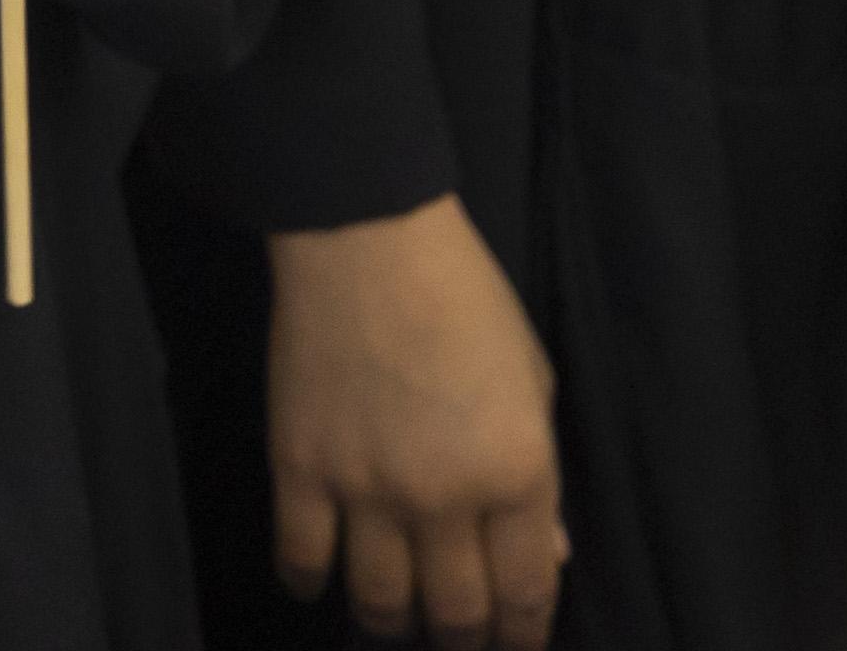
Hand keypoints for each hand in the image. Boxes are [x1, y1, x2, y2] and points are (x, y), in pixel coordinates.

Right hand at [267, 199, 569, 648]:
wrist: (367, 237)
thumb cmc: (466, 298)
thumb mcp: (533, 382)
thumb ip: (541, 478)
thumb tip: (547, 552)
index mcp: (516, 472)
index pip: (526, 592)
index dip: (522, 635)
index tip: (514, 644)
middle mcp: (444, 496)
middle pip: (454, 612)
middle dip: (461, 639)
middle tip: (456, 637)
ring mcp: (365, 485)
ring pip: (380, 601)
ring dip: (392, 623)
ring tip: (396, 620)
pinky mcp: (299, 465)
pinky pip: (301, 556)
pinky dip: (309, 583)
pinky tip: (317, 584)